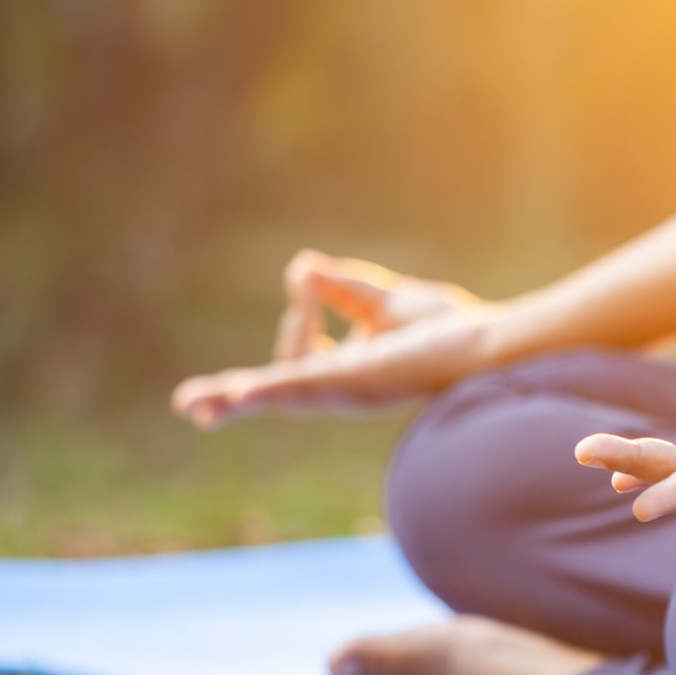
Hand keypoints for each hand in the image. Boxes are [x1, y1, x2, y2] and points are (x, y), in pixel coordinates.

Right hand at [172, 250, 500, 424]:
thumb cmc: (449, 329)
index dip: (297, 310)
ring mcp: (345, 389)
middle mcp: (341, 388)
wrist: (487, 343)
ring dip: (237, 399)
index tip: (308, 277)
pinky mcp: (354, 381)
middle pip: (277, 391)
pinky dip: (268, 390)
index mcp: (347, 372)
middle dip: (231, 397)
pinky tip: (236, 396)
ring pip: (280, 395)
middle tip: (188, 406)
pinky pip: (302, 385)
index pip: (299, 353)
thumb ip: (343, 286)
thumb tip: (301, 268)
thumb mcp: (384, 300)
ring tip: (196, 407)